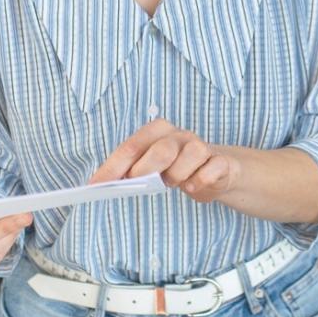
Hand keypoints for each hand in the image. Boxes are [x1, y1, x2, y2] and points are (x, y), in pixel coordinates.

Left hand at [89, 119, 239, 202]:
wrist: (218, 171)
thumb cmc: (177, 168)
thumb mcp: (154, 168)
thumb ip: (134, 171)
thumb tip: (105, 184)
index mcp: (158, 131)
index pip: (132, 146)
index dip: (113, 166)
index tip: (96, 185)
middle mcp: (180, 135)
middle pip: (161, 149)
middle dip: (145, 168)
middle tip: (135, 184)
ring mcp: (202, 146)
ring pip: (190, 156)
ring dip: (177, 175)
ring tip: (173, 183)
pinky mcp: (221, 162)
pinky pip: (211, 169)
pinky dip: (201, 180)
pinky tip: (194, 186)